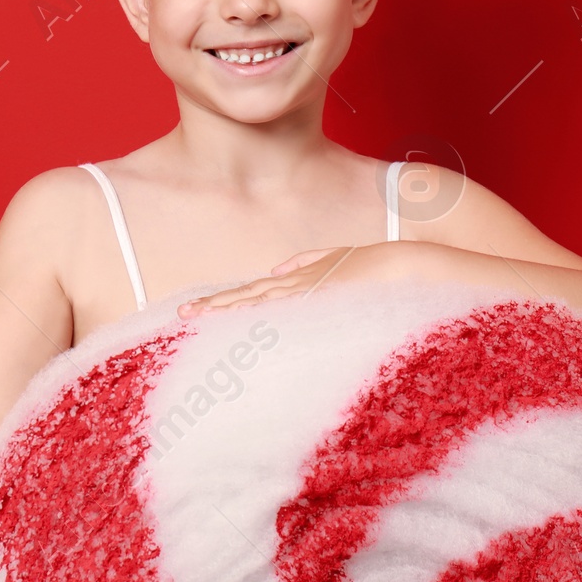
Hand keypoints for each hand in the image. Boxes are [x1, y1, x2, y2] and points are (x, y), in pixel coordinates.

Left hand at [177, 242, 404, 317]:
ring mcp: (306, 293)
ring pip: (258, 303)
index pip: (250, 293)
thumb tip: (274, 270)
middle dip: (214, 305)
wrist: (398, 265)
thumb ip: (303, 262)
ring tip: (199, 315)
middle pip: (246, 297)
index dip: (222, 301)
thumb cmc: (368, 267)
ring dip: (228, 309)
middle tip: (182, 314)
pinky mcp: (320, 300)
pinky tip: (241, 321)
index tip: (195, 309)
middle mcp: (294, 286)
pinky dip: (264, 315)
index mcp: (294, 281)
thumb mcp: (331, 260)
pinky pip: (287, 311)